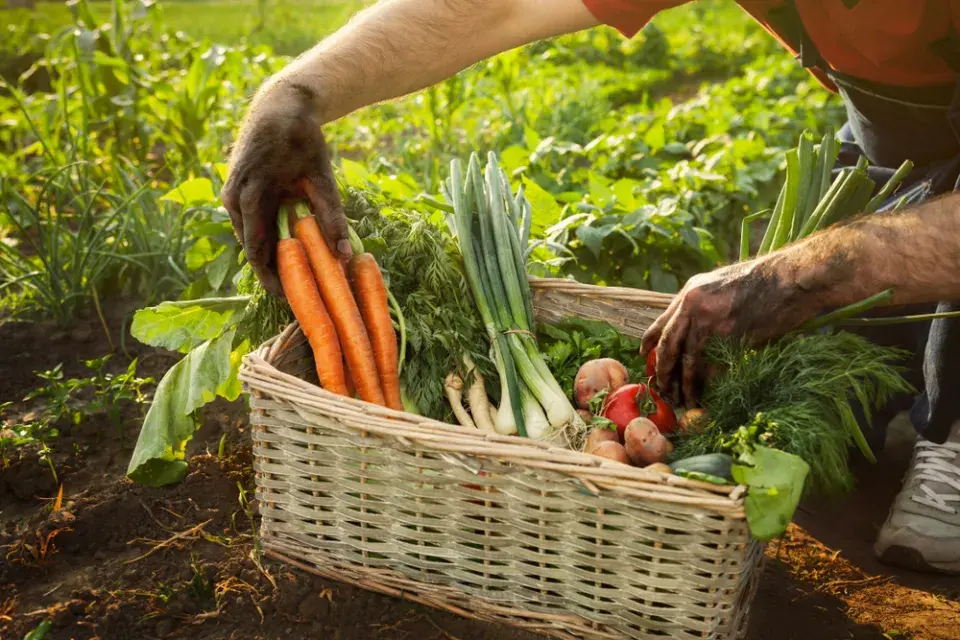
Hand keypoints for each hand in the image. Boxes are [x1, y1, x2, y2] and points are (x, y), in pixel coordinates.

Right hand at [221, 78, 350, 296]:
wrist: (279, 106)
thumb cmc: (302, 138)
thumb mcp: (322, 177)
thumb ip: (332, 216)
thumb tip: (346, 255)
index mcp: (250, 197)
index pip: (258, 254)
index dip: (274, 281)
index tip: (295, 302)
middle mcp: (233, 200)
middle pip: (253, 251)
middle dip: (275, 275)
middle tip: (302, 297)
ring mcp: (230, 197)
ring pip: (251, 240)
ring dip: (271, 258)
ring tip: (299, 280)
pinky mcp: (235, 194)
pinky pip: (251, 226)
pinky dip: (268, 241)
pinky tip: (290, 252)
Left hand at [640, 256, 822, 405]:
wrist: (793, 277)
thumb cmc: (765, 282)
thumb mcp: (721, 285)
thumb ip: (703, 305)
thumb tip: (693, 331)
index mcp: (690, 293)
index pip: (661, 323)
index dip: (650, 343)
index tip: (644, 357)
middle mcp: (693, 306)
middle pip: (668, 346)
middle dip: (663, 371)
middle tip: (662, 389)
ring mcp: (710, 321)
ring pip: (687, 361)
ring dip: (684, 385)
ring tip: (683, 400)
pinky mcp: (730, 337)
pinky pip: (711, 368)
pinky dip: (706, 386)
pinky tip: (705, 397)